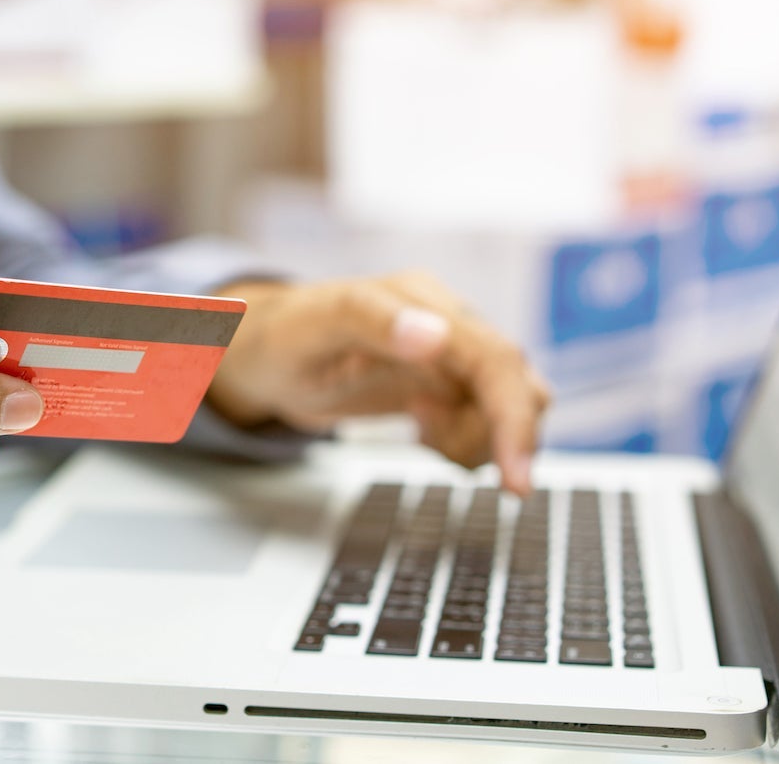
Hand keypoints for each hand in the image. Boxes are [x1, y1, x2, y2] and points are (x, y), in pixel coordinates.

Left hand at [206, 273, 549, 493]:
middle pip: (515, 385)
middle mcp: (447, 323)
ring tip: (422, 433)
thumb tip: (435, 335)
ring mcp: (449, 355)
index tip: (516, 479)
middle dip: (504, 438)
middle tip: (476, 475)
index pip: (496, 360)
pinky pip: (484, 420)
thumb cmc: (282, 336)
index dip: (515, 418)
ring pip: (505, 407)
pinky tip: (423, 432)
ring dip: (478, 439)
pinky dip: (465, 441)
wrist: (262, 353)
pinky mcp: (443, 382)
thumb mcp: (315, 328)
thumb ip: (371, 321)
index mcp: (424, 301)